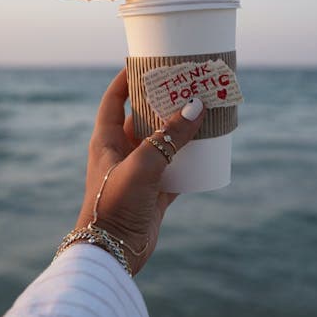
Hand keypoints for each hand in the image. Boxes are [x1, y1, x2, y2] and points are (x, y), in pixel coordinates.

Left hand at [75, 68, 204, 274]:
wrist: (112, 253)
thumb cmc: (116, 204)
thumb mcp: (143, 165)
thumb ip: (170, 137)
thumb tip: (196, 107)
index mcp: (107, 140)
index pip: (114, 100)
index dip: (127, 79)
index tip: (146, 63)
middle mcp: (121, 153)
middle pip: (143, 119)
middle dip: (163, 103)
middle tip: (186, 86)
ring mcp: (139, 173)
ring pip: (162, 144)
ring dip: (180, 131)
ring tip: (202, 113)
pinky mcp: (154, 193)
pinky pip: (175, 170)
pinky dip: (190, 161)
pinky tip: (209, 151)